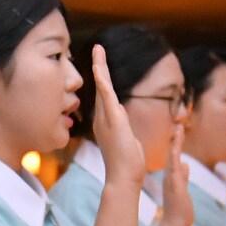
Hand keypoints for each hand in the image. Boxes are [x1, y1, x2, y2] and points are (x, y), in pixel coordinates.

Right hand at [89, 44, 144, 186]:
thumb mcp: (126, 141)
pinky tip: (98, 67)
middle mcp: (102, 118)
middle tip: (98, 48)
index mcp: (106, 123)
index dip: (102, 79)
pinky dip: (102, 80)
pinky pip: (106, 95)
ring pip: (102, 86)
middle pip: (101, 87)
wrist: (123, 177)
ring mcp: (106, 118)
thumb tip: (122, 113)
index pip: (105, 96)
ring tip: (99, 49)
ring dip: (100, 66)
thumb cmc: (126, 165)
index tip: (101, 65)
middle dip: (99, 67)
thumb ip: (123, 126)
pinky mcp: (113, 119)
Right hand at [160, 123, 193, 225]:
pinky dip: (175, 152)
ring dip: (176, 142)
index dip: (177, 146)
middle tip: (179, 126)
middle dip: (176, 140)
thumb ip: (183, 176)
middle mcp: (170, 175)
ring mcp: (171, 178)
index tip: (179, 132)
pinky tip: (177, 144)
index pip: (175, 158)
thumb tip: (185, 164)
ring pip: (173, 156)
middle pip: (173, 154)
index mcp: (173, 177)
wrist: (176, 222)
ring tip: (180, 128)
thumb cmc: (179, 209)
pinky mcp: (173, 181)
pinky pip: (174, 163)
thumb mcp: (182, 189)